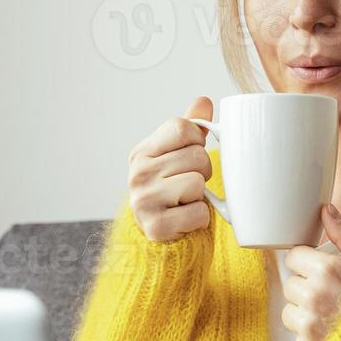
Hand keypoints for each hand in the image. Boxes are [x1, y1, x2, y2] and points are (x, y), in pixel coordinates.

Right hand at [127, 96, 214, 242]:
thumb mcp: (175, 156)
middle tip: (189, 185)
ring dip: (201, 196)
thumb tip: (203, 101)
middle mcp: (137, 174)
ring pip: (197, 183)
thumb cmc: (172, 193)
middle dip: (202, 172)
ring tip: (186, 202)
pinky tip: (186, 219)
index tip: (190, 156)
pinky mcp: (156, 227)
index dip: (196, 142)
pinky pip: (199, 213)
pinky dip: (201, 219)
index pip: (182, 128)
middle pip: (196, 156)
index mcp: (142, 152)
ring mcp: (144, 201)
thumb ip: (189, 128)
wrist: (161, 240)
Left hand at [281, 204, 340, 340]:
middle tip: (333, 298)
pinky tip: (333, 338)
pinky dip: (311, 340)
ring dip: (305, 315)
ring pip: (289, 312)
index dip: (307, 263)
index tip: (322, 273)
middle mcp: (315, 296)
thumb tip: (325, 210)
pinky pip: (298, 340)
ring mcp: (310, 325)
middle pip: (290, 284)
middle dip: (306, 289)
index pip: (293, 257)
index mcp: (329, 270)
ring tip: (333, 319)